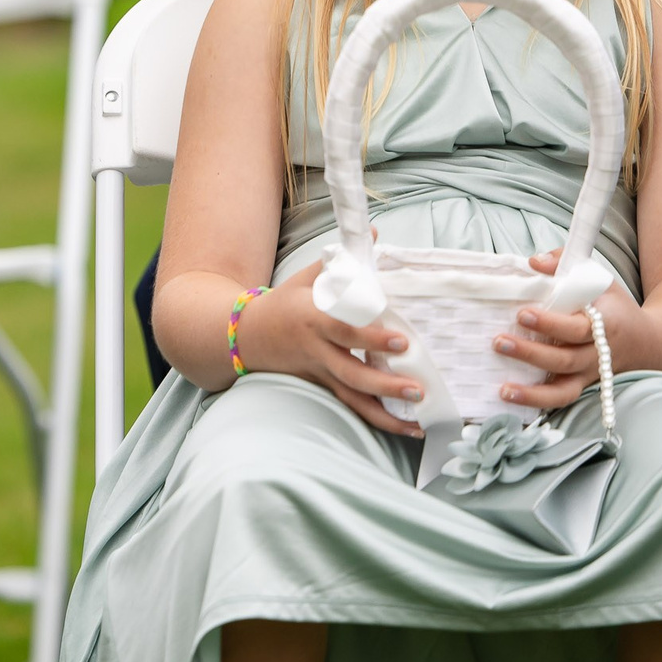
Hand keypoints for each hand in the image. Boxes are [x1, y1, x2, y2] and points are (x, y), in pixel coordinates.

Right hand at [232, 259, 425, 436]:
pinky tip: (404, 428)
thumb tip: (377, 233)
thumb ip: (341, 259)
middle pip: (351, 374)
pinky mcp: (321, 388)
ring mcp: (318, 373)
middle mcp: (316, 351)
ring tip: (416, 423)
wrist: (245, 336)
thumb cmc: (282, 303)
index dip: (371, 340)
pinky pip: (349, 407)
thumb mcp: (305, 277)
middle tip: (417, 388)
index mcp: (313, 319)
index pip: (344, 332)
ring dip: (385, 415)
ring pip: (351, 399)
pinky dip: (376, 420)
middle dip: (384, 385)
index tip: (401, 341)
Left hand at [492, 248, 633, 410]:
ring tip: (503, 387)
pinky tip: (510, 398)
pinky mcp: (581, 387)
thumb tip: (533, 262)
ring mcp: (589, 374)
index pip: (576, 328)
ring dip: (531, 391)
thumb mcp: (598, 277)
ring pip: (563, 389)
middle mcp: (597, 354)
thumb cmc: (614, 305)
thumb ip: (565, 263)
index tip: (523, 314)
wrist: (645, 342)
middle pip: (564, 360)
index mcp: (604, 323)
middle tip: (499, 341)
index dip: (549, 324)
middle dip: (530, 353)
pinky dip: (536, 403)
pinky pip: (561, 400)